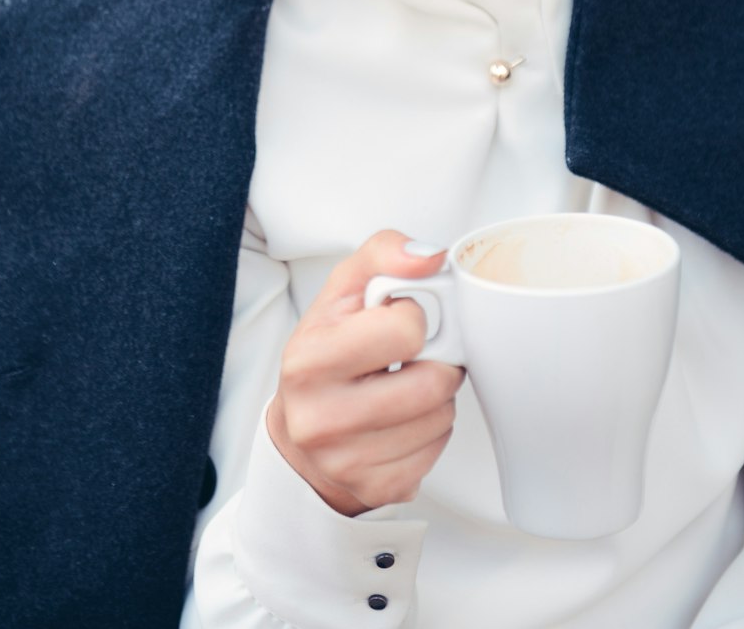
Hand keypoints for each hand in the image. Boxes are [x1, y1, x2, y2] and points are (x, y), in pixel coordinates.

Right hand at [266, 230, 464, 515]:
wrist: (301, 434)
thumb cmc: (327, 353)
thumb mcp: (343, 290)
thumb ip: (384, 254)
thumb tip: (431, 256)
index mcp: (309, 360)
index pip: (406, 329)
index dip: (411, 318)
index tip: (393, 323)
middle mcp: (321, 418)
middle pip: (434, 382)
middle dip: (434, 362)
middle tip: (411, 358)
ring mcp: (348, 461)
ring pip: (442, 417)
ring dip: (435, 397)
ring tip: (403, 387)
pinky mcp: (377, 490)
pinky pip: (438, 450)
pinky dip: (430, 431)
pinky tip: (401, 420)